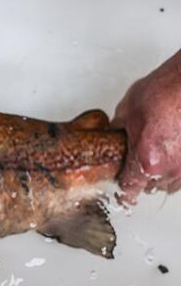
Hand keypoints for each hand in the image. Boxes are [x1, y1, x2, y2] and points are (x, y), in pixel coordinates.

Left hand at [113, 50, 180, 203]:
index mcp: (146, 161)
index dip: (124, 191)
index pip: (130, 188)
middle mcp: (171, 169)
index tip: (122, 196)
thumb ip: (119, 129)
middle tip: (138, 161)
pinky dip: (179, 167)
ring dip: (162, 175)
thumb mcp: (128, 110)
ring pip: (171, 183)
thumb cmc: (164, 93)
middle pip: (151, 187)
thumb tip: (114, 135)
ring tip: (157, 154)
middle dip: (142, 176)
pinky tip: (173, 151)